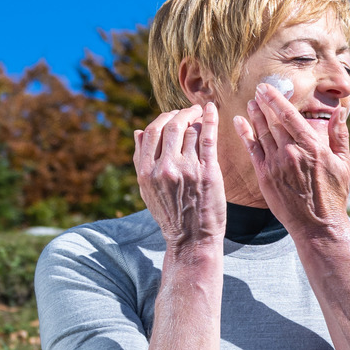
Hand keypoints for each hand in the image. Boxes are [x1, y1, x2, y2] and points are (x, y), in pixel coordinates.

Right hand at [133, 103, 225, 251]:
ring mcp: (187, 169)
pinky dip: (210, 119)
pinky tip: (211, 109)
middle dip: (181, 114)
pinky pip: (208, 138)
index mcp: (147, 172)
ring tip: (200, 117)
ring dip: (195, 119)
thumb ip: (141, 161)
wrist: (192, 240)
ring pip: (190, 131)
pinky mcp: (208, 172)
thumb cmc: (170, 215)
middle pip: (172, 127)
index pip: (152, 132)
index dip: (163, 118)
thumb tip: (138, 131)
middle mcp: (165, 168)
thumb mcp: (147, 190)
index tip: (172, 115)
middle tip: (189, 110)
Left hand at [232, 84, 349, 235]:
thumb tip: (339, 112)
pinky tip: (238, 122)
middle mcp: (291, 153)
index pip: (289, 116)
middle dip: (264, 104)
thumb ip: (339, 136)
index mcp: (311, 147)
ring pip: (261, 134)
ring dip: (254, 116)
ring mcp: (276, 165)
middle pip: (273, 122)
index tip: (267, 88)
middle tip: (256, 90)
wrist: (318, 226)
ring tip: (250, 103)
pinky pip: (252, 150)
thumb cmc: (333, 195)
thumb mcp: (343, 164)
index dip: (276, 99)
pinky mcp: (264, 177)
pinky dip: (244, 134)